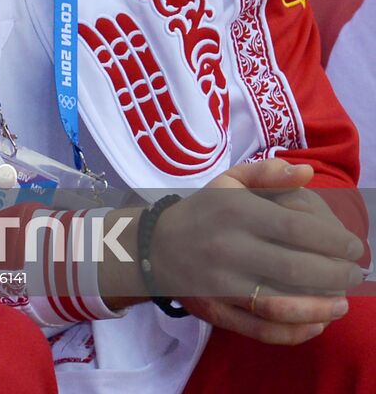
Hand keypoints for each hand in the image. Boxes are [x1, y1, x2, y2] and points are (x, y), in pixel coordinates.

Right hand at [154, 159, 363, 343]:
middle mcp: (226, 248)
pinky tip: (316, 323)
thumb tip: (306, 173)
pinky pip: (261, 329)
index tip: (354, 248)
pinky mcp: (215, 311)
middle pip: (296, 268)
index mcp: (233, 212)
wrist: (151, 247)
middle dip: (336, 275)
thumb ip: (267, 174)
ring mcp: (219, 283)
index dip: (334, 241)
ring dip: (320, 308)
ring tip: (342, 304)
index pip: (296, 228)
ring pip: (280, 304)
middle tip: (353, 275)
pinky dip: (294, 332)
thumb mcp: (227, 183)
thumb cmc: (202, 212)